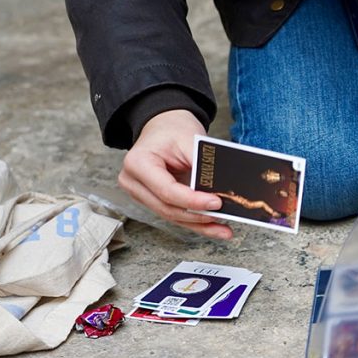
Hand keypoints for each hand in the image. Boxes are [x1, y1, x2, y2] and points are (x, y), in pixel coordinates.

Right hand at [117, 109, 231, 238]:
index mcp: (137, 163)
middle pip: (168, 208)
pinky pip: (175, 216)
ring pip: (172, 216)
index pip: (167, 190)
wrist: (164, 127)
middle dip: (197, 215)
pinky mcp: (153, 201)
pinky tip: (213, 228)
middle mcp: (133, 182)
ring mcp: (141, 194)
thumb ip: (202, 166)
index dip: (192, 201)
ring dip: (199, 224)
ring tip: (223, 229)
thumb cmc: (173, 130)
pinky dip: (196, 222)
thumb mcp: (189, 140)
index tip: (216, 203)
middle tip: (222, 215)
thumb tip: (221, 190)